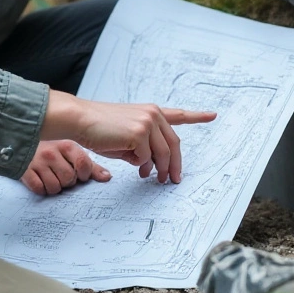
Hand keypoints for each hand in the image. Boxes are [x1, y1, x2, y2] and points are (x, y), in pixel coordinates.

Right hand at [21, 140, 111, 194]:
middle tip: (60, 174)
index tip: (79, 174)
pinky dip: (41, 188)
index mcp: (66, 145)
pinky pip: (39, 189)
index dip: (83, 174)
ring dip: (54, 187)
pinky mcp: (24, 171)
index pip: (84, 166)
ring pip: (54, 187)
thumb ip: (90, 166)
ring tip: (50, 176)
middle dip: (66, 181)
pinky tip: (40, 179)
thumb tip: (107, 178)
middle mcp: (52, 152)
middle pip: (69, 179)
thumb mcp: (70, 152)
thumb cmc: (51, 149)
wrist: (20, 142)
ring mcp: (37, 162)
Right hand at [41, 91, 216, 184]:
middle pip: (174, 145)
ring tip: (152, 178)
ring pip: (163, 154)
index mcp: (150, 112)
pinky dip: (141, 165)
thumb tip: (152, 164)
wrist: (80, 120)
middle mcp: (153, 114)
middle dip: (174, 165)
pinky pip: (146, 158)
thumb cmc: (99, 129)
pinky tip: (133, 166)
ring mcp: (147, 122)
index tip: (212, 115)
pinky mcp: (140, 133)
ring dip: (159, 170)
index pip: (179, 114)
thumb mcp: (126, 137)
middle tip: (172, 180)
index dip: (197, 116)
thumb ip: (143, 146)